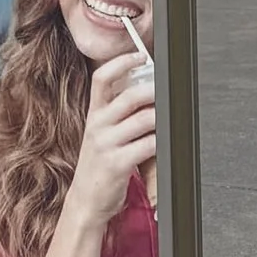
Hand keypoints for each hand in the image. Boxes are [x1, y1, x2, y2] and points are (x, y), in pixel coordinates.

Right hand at [65, 52, 156, 230]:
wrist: (85, 201)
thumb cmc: (99, 164)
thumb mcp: (101, 134)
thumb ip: (118, 114)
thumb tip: (146, 92)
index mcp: (94, 114)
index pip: (102, 78)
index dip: (121, 62)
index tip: (140, 55)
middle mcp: (97, 125)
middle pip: (130, 96)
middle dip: (155, 90)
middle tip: (168, 89)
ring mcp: (106, 144)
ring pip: (144, 120)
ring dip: (163, 117)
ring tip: (171, 117)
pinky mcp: (117, 164)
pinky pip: (147, 145)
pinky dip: (162, 141)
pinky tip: (166, 141)